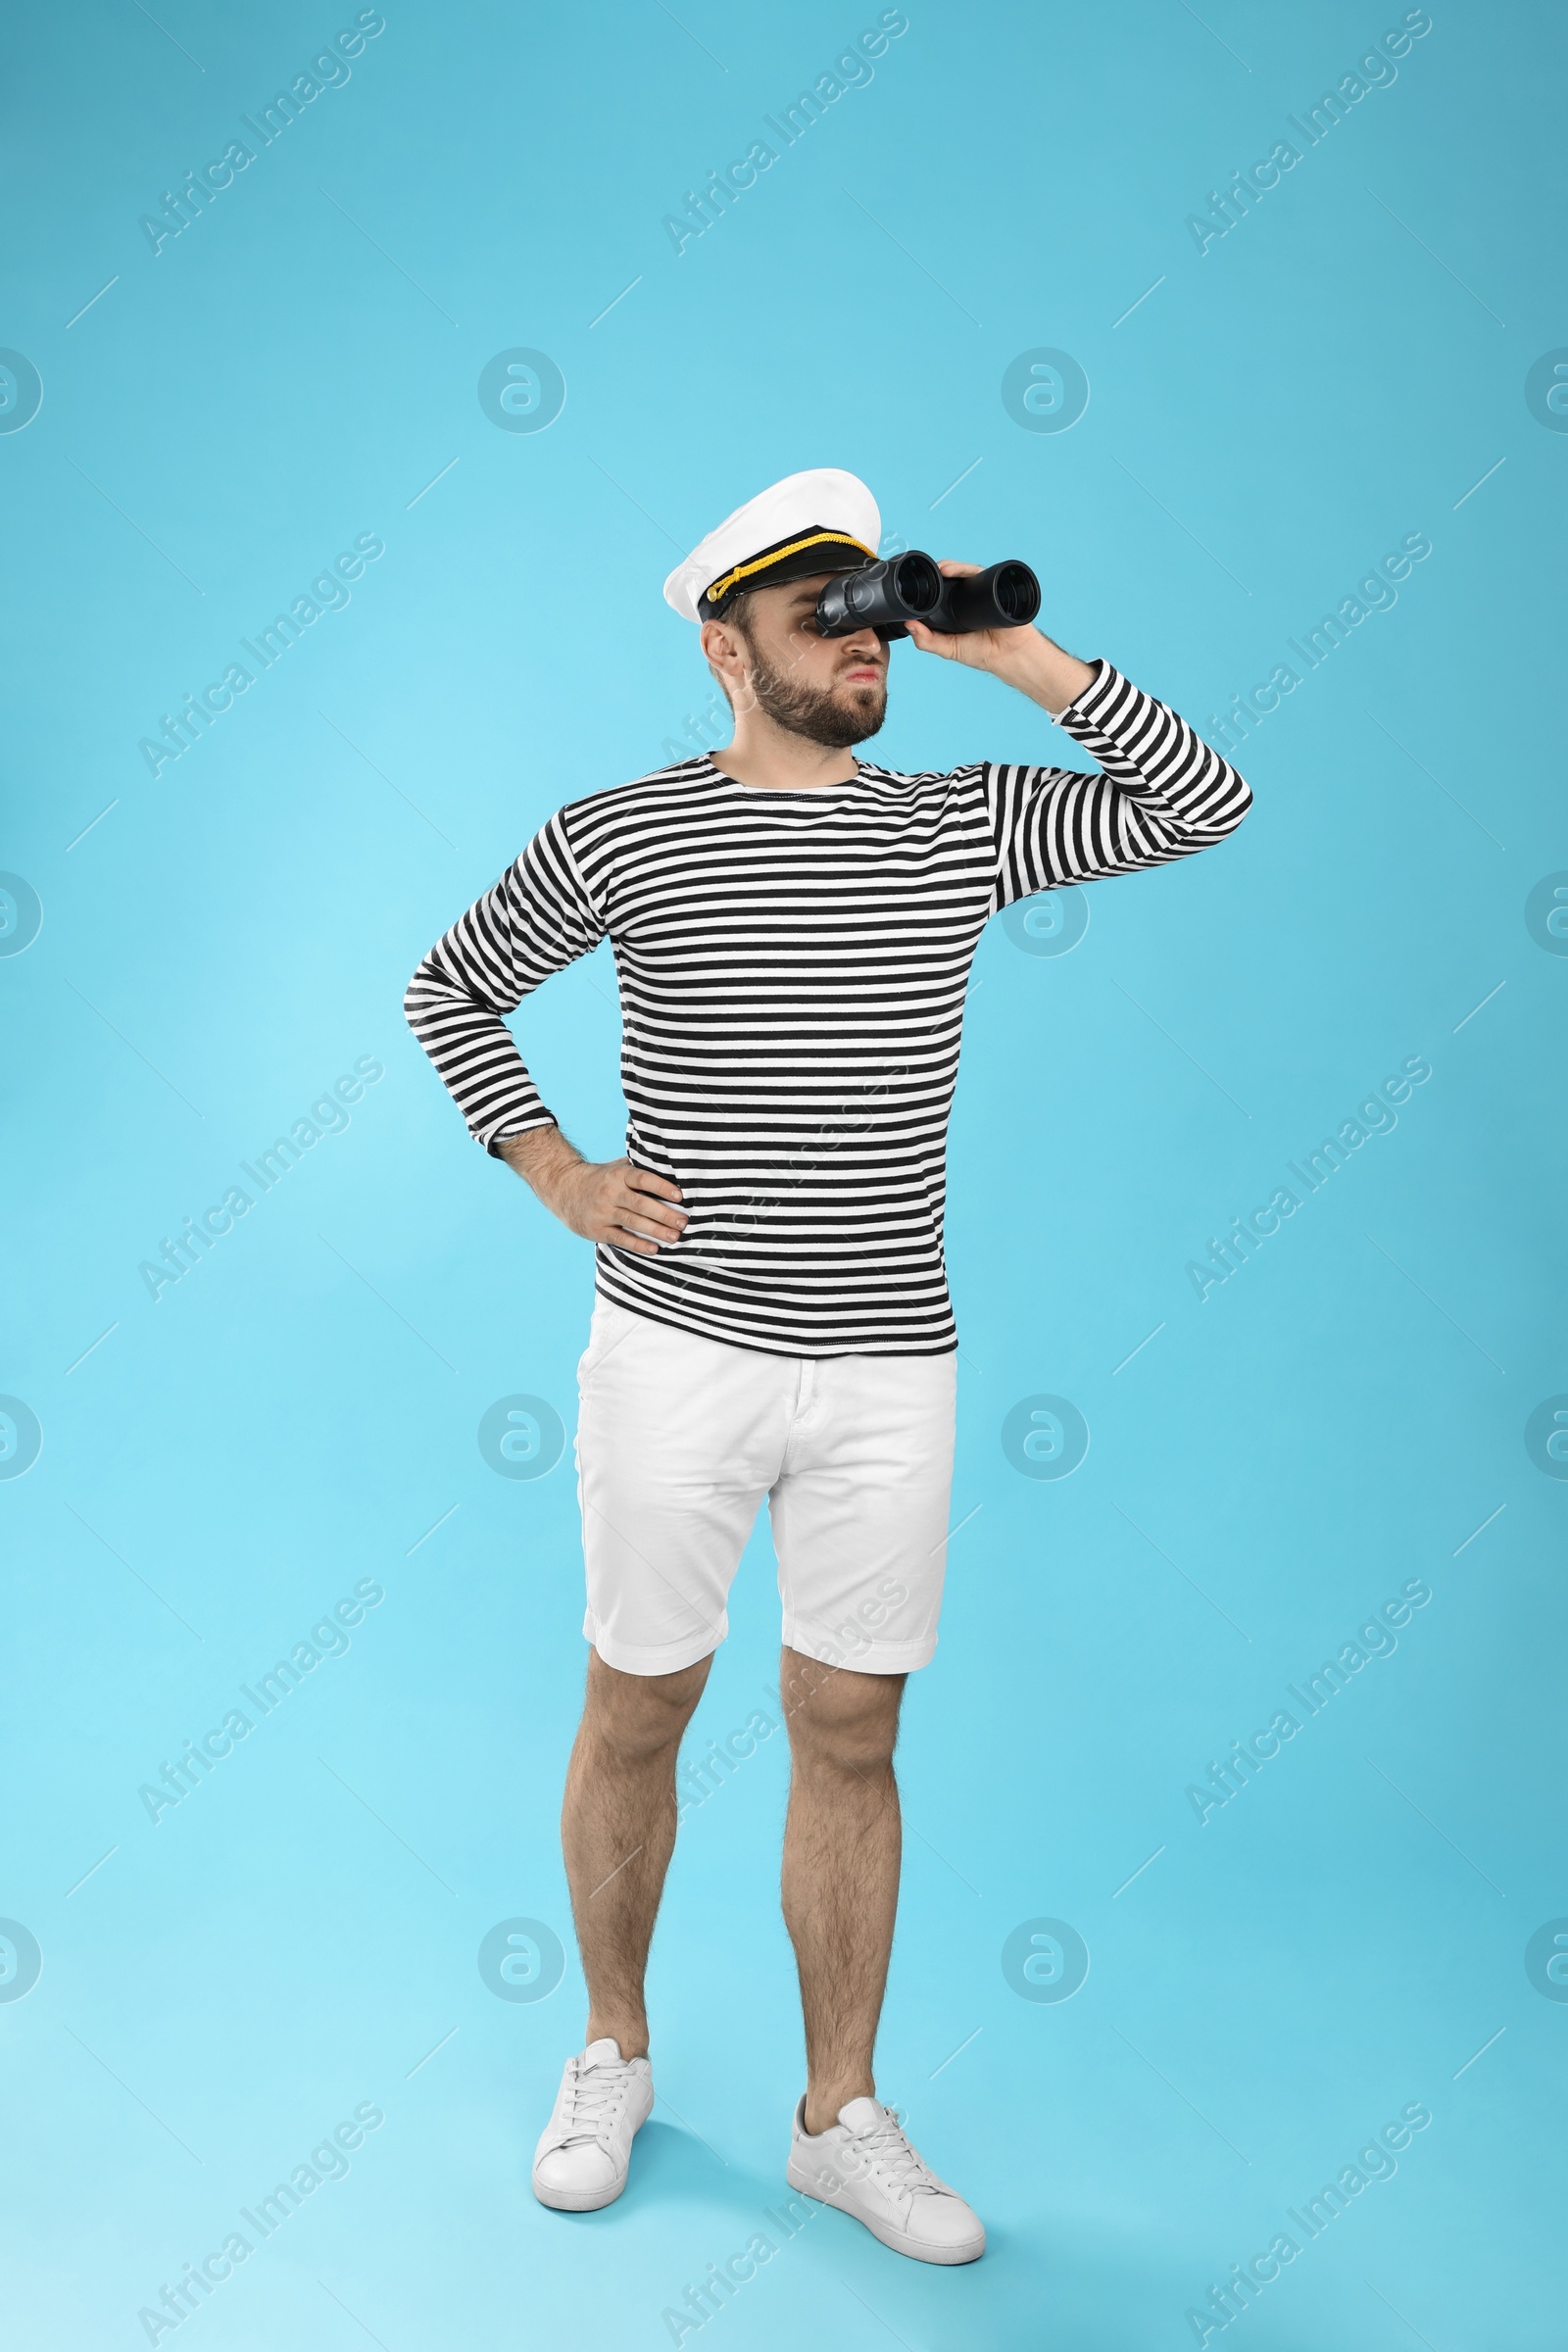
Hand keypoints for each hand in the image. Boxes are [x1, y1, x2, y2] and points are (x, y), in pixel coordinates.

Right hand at [499, 1127, 687, 1255]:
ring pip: (633, 1222)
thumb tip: (672, 1167)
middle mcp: (611, 1192)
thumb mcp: (617, 1167)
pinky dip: (638, 1244)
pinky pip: (621, 1238)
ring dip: (656, 1231)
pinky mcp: (597, 1229)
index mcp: (619, 1175)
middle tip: (683, 1221)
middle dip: (664, 1214)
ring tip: (675, 1237)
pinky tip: (654, 1249)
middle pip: (641, 1203)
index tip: (680, 1196)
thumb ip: (640, 1168)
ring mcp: (603, 1212)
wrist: (563, 1188)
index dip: (662, 1187)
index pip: (643, 1179)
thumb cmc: (601, 1178)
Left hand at [904, 561, 1016, 675]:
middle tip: (926, 575)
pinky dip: (964, 568)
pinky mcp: (991, 585)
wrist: (1009, 654)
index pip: (939, 592)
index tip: (915, 585)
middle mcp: (966, 596)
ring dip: (949, 567)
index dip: (928, 586)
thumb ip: (927, 640)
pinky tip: (952, 571)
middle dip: (937, 573)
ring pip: (962, 572)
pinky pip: (977, 572)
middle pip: (950, 577)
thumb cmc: (982, 653)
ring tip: (938, 570)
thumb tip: (908, 625)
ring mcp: (980, 590)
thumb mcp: (948, 648)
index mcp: (954, 609)